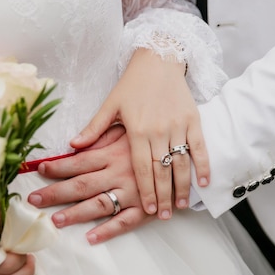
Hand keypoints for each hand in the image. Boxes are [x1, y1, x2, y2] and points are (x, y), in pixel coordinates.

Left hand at [28, 124, 154, 243]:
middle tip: (33, 201)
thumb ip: (99, 130)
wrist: (193, 137)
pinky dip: (109, 230)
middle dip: (56, 193)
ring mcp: (134, 190)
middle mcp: (121, 171)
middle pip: (82, 184)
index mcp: (114, 151)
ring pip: (101, 204)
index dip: (57, 167)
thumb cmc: (155, 129)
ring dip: (77, 213)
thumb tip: (73, 142)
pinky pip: (127, 220)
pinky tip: (91, 237)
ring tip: (56, 221)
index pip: (78, 161)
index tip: (38, 170)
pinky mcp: (148, 205)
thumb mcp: (127, 121)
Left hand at [70, 48, 209, 219]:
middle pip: (162, 170)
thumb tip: (72, 147)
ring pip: (181, 162)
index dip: (145, 190)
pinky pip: (199, 147)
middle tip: (163, 215)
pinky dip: (202, 164)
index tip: (147, 209)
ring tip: (179, 205)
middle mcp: (158, 131)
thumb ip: (94, 129)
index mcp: (137, 130)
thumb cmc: (132, 84)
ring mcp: (178, 126)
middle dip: (162, 196)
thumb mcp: (110, 105)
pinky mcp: (193, 120)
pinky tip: (203, 181)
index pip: (141, 167)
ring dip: (182, 186)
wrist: (159, 60)